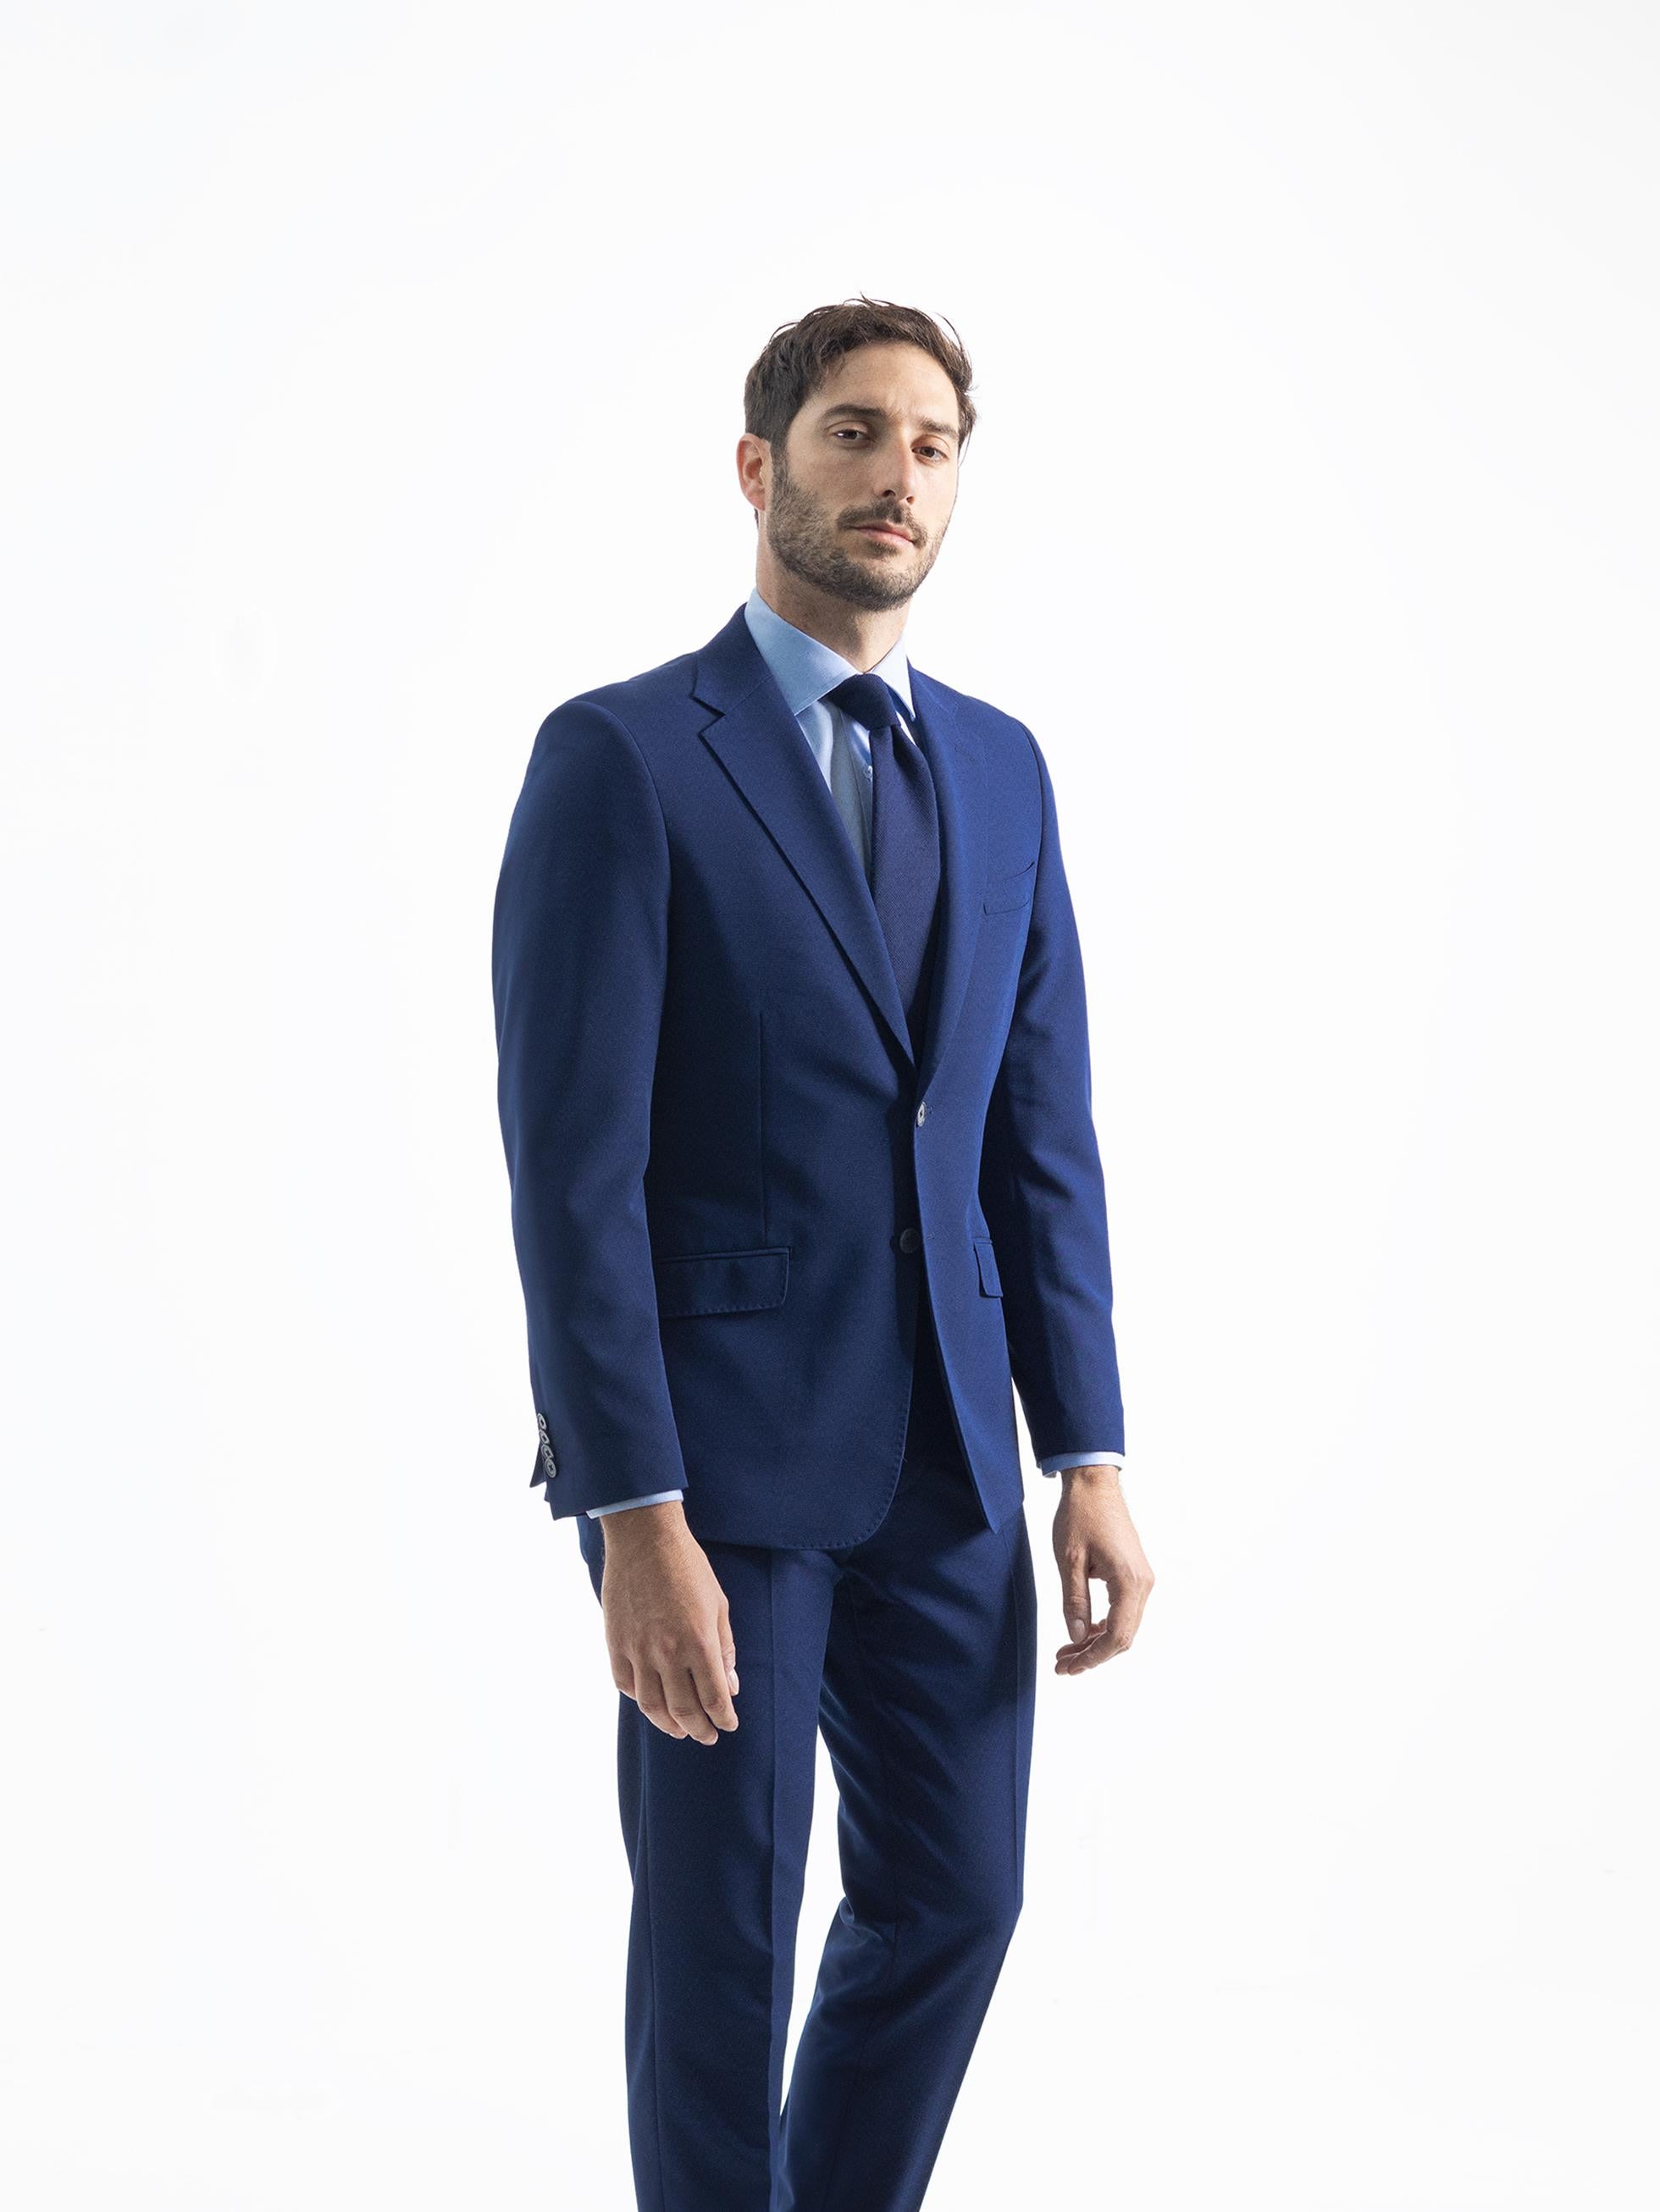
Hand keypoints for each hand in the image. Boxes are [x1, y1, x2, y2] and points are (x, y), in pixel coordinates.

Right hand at [598, 1501, 740, 1743]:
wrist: (644, 1539)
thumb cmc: (688, 1567)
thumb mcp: (719, 1604)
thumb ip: (724, 1648)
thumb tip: (731, 1685)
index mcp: (699, 1643)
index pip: (714, 1698)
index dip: (723, 1718)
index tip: (728, 1725)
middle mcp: (668, 1653)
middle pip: (684, 1710)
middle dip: (699, 1729)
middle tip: (707, 1736)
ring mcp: (638, 1650)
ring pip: (651, 1705)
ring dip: (668, 1724)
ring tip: (680, 1729)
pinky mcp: (616, 1643)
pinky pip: (626, 1684)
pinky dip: (639, 1699)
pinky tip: (651, 1701)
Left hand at [1051, 1465, 1153, 1675]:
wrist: (1094, 1484)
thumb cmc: (1080, 1516)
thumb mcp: (1069, 1561)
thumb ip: (1074, 1602)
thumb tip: (1077, 1638)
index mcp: (1129, 1582)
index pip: (1117, 1636)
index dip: (1093, 1658)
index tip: (1069, 1667)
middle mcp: (1142, 1583)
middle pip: (1123, 1636)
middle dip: (1093, 1655)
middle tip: (1062, 1665)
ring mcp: (1141, 1578)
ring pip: (1124, 1625)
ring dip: (1097, 1642)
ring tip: (1067, 1652)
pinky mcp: (1134, 1573)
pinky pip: (1123, 1610)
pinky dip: (1103, 1625)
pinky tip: (1082, 1631)